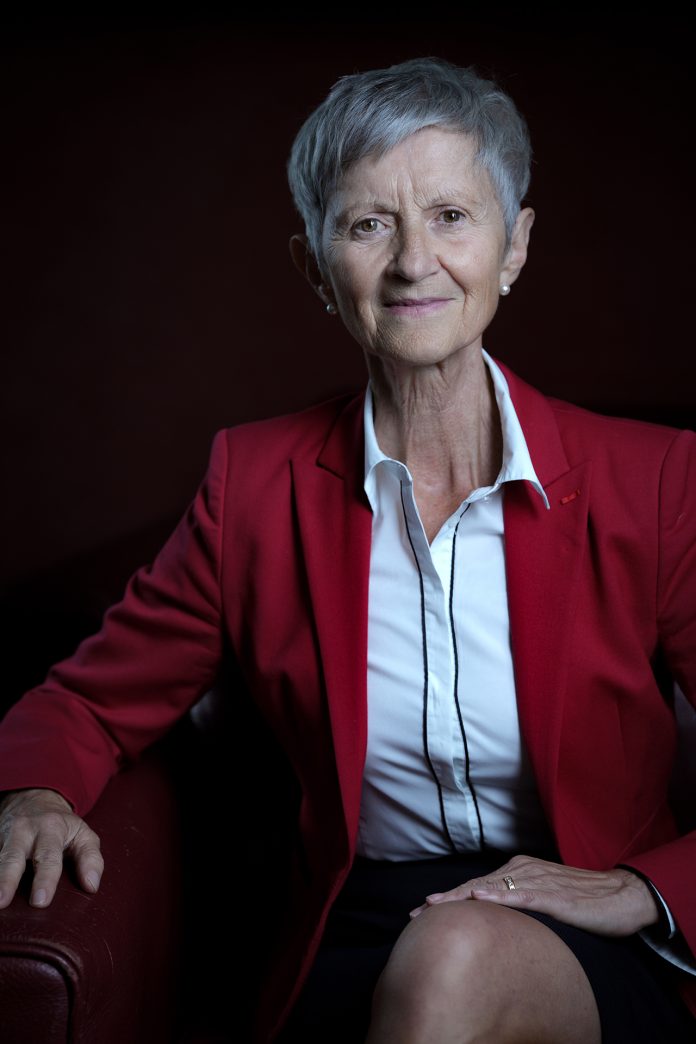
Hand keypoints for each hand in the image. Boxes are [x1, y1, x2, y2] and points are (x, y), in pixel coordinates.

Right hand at [0, 788, 102, 908]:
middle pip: (15, 856)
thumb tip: (91, 886)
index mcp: (51, 828)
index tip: (41, 902)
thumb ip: (91, 859)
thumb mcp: (84, 835)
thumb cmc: (63, 825)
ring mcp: (6, 835)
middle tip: (3, 902)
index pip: (49, 856)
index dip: (46, 879)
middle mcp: (25, 830)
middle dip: (9, 879)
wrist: (36, 799)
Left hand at [408, 854, 659, 936]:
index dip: (450, 898)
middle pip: (477, 885)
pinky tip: (480, 898)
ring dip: (461, 898)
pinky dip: (498, 896)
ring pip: (491, 888)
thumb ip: (521, 904)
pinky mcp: (553, 895)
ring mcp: (538, 880)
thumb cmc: (584, 900)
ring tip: (435, 907)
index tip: (423, 911)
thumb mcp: (545, 899)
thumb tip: (496, 921)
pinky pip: (521, 894)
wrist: (622, 895)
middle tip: (416, 913)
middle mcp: (524, 870)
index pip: (478, 885)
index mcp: (520, 870)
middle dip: (446, 899)